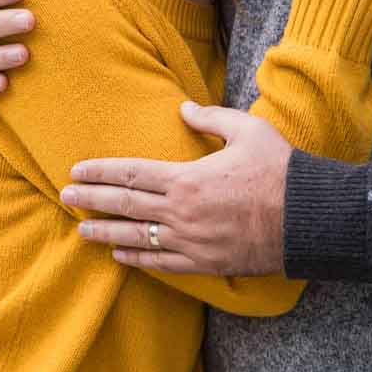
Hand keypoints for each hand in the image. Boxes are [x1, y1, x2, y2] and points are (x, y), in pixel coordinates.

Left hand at [61, 103, 290, 274]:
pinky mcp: (204, 262)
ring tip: (82, 230)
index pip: (131, 173)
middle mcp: (181, 212)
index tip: (77, 171)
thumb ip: (211, 118)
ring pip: (137, 238)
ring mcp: (190, 241)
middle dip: (92, 201)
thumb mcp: (247, 130)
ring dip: (106, 233)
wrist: (307, 218)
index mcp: (187, 177)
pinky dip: (138, 260)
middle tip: (65, 198)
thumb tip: (184, 107)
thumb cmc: (279, 170)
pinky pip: (162, 264)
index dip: (101, 172)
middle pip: (125, 206)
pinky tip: (121, 256)